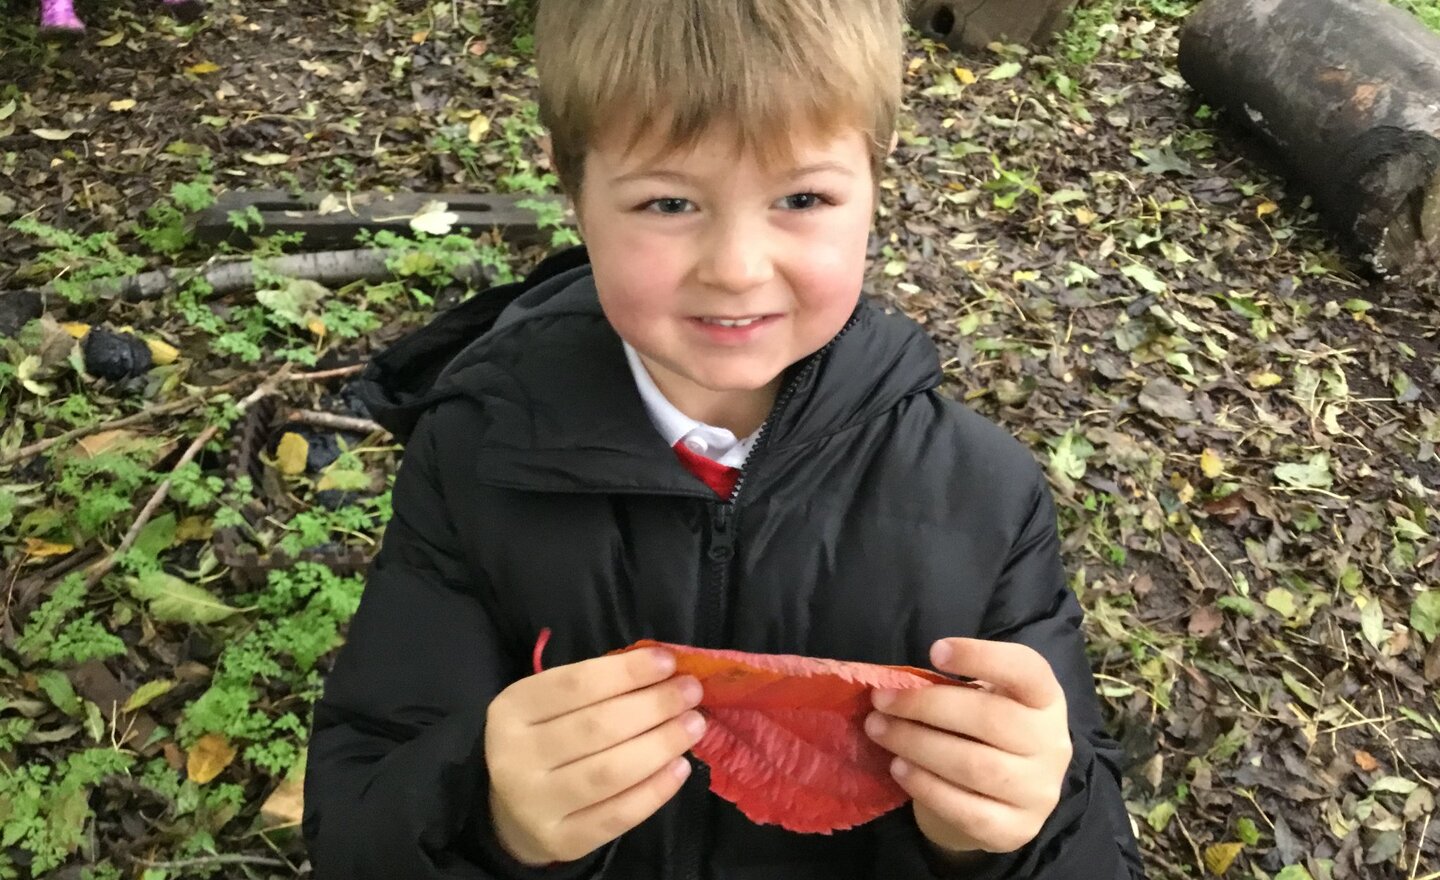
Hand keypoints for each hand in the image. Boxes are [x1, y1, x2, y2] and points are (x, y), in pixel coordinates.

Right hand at [485, 647, 706, 864]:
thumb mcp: (552, 706)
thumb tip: (664, 671)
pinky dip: (655, 790)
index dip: (626, 672)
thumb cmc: (545, 740)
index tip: (668, 662)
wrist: (513, 811)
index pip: (575, 684)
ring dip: (661, 744)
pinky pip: (617, 815)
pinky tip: (680, 767)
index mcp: (512, 710)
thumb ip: (598, 688)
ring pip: (609, 772)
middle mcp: (515, 757)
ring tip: (693, 725)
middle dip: (653, 705)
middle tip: (691, 692)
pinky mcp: (560, 841)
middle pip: (596, 727)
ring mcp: (535, 804)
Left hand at [864, 638, 1071, 857]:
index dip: (982, 656)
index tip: (935, 651)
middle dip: (925, 707)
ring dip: (917, 745)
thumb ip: (951, 687)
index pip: (1026, 670)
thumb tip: (894, 685)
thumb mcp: (983, 700)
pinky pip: (967, 810)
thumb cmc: (985, 732)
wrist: (1006, 796)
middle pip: (990, 719)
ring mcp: (1038, 791)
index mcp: (1046, 698)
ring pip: (974, 766)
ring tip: (879, 731)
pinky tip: (898, 768)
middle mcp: (1051, 744)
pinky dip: (926, 786)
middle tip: (881, 700)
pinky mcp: (1017, 829)